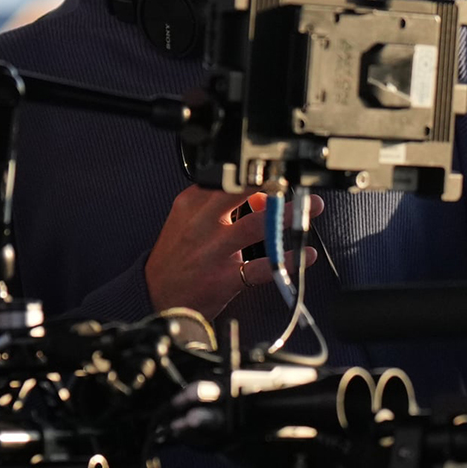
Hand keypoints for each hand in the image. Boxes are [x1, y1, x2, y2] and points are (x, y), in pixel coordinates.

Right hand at [144, 187, 322, 320]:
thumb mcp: (189, 222)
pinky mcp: (224, 279)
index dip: (259, 172)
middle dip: (276, 186)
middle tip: (299, 185)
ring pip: (257, 226)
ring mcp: (213, 252)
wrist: (155, 296)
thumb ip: (222, 206)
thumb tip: (262, 195)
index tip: (281, 170)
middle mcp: (202, 225)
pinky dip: (289, 259)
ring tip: (311, 209)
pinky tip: (306, 254)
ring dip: (288, 216)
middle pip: (243, 195)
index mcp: (191, 205)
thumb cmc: (176, 257)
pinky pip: (263, 267)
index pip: (227, 179)